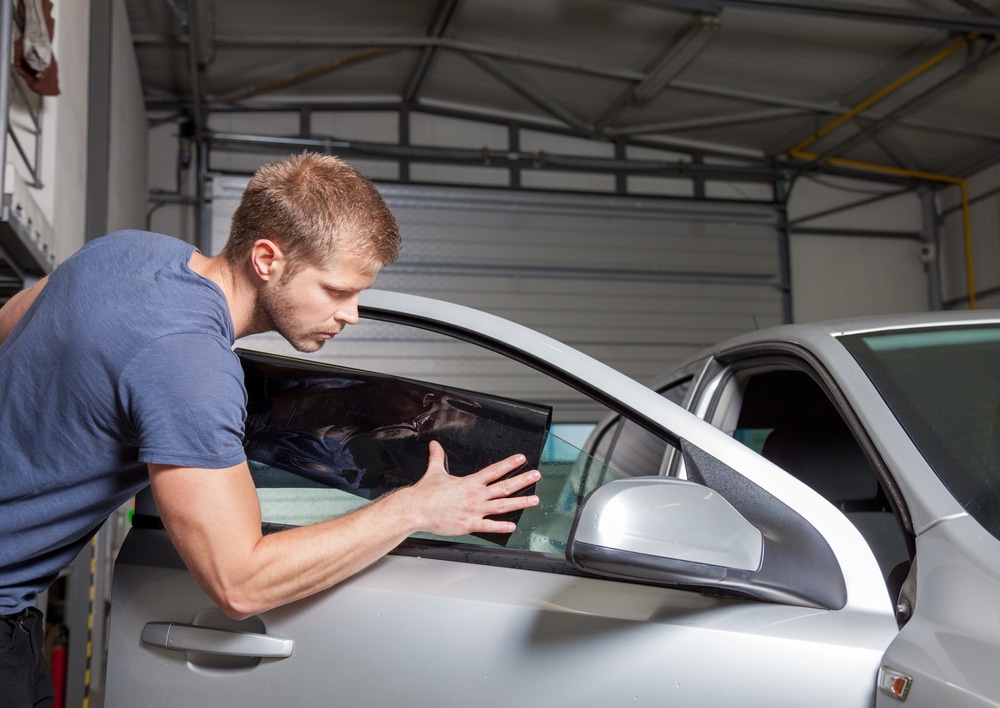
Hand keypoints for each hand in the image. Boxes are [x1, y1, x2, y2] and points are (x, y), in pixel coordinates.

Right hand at [398, 440, 539, 537]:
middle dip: (522, 480)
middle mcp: (475, 495)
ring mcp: (474, 510)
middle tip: (536, 476)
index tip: (521, 459)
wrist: (415, 509)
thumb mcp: (434, 472)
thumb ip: (437, 457)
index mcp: (469, 482)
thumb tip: (434, 445)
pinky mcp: (468, 524)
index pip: (494, 470)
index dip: (509, 464)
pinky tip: (513, 526)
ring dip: (520, 502)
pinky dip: (501, 526)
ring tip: (534, 500)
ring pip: (502, 506)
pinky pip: (488, 526)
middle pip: (504, 486)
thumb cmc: (424, 493)